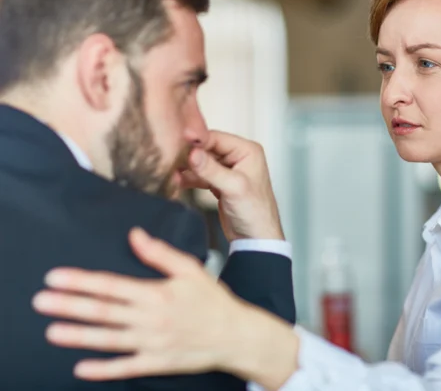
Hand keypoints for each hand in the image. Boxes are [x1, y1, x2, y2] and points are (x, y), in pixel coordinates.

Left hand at [32, 228, 298, 388]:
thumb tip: (135, 234)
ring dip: (79, 336)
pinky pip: (126, 367)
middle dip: (70, 306)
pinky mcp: (157, 363)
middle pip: (104, 311)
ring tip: (52, 331)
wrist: (234, 334)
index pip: (112, 285)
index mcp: (157, 293)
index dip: (81, 281)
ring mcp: (152, 343)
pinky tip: (80, 367)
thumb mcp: (190, 269)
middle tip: (41, 302)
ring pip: (109, 339)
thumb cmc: (212, 299)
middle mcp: (151, 319)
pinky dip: (103, 369)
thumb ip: (160, 253)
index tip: (56, 277)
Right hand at [181, 131, 283, 240]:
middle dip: (188, 155)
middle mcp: (238, 157)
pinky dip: (189, 178)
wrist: (256, 240)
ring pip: (201, 162)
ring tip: (170, 172)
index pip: (215, 138)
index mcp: (247, 151)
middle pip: (206, 148)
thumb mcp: (233, 188)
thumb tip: (192, 153)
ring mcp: (228, 170)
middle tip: (169, 158)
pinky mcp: (219, 183)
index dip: (195, 140)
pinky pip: (200, 175)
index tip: (175, 142)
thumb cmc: (255, 213)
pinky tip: (176, 181)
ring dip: (186, 167)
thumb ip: (211, 170)